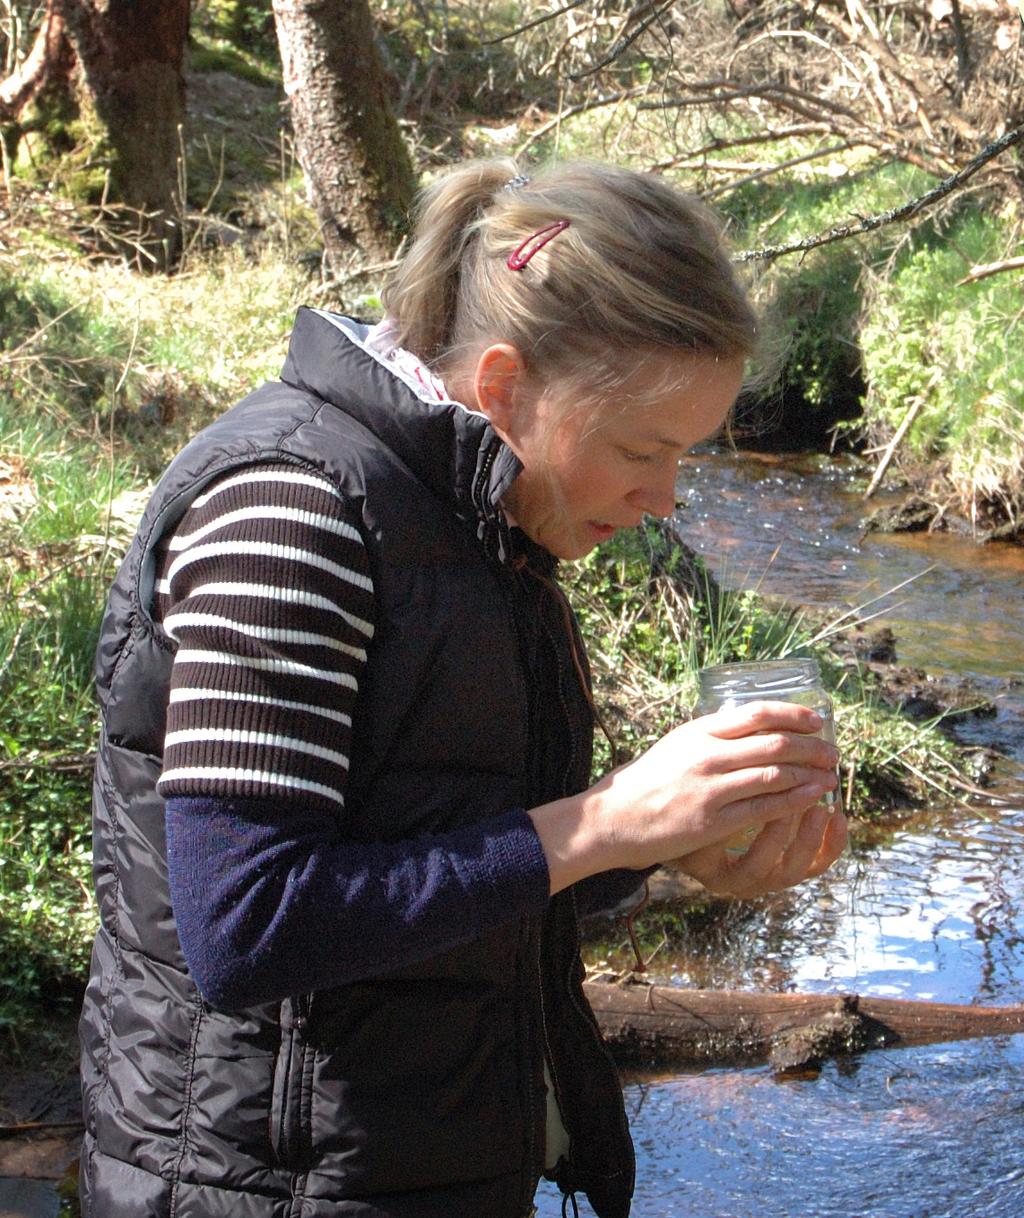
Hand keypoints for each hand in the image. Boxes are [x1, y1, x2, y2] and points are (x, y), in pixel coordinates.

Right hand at [529, 699, 839, 893]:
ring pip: (776, 775)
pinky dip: (795, 801)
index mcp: (699, 731)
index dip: (794, 714)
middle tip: (833, 751)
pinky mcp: (714, 820)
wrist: (613, 818)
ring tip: (830, 776)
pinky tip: (813, 799)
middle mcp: (708, 754)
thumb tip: (750, 728)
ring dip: (810, 774)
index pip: (757, 713)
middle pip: (775, 743)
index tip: (817, 719)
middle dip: (811, 747)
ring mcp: (712, 788)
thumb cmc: (645, 781)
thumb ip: (710, 737)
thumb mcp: (676, 745)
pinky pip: (765, 807)